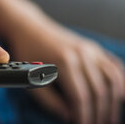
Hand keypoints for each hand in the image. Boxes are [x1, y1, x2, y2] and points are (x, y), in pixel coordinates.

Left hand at [9, 15, 124, 123]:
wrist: (29, 28)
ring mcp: (89, 49)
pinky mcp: (93, 47)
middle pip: (98, 90)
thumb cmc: (27, 53)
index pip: (80, 96)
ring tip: (110, 119)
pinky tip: (119, 96)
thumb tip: (69, 116)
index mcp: (63, 61)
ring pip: (111, 79)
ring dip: (113, 102)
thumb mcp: (30, 78)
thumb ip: (49, 100)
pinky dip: (120, 82)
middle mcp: (81, 53)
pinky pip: (113, 65)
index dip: (83, 116)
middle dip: (99, 114)